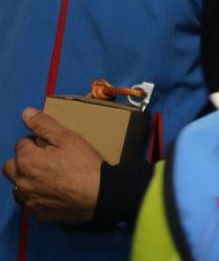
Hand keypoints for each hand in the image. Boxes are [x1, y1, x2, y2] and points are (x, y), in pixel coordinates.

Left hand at [2, 108, 101, 223]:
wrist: (100, 193)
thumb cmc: (84, 163)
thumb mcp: (67, 137)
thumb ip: (44, 125)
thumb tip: (25, 113)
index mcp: (26, 160)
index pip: (21, 144)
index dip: (36, 141)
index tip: (52, 144)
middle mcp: (21, 182)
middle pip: (11, 167)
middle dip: (23, 161)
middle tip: (45, 159)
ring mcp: (30, 200)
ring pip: (18, 188)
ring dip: (26, 180)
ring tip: (48, 177)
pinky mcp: (41, 213)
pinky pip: (32, 203)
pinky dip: (39, 197)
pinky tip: (55, 193)